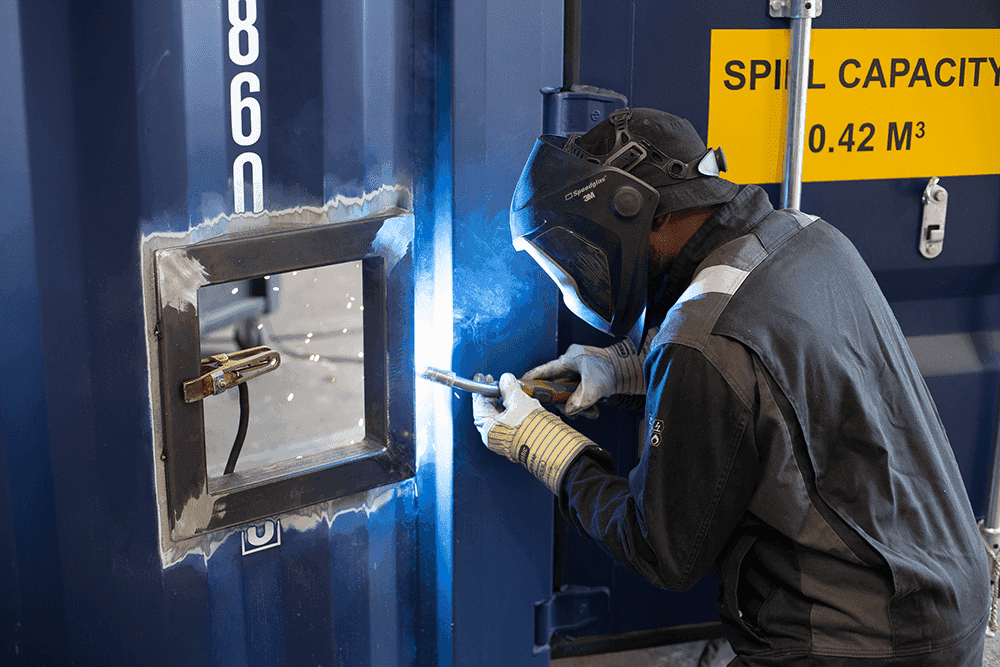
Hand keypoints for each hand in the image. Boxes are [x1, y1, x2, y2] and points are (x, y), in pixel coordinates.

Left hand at [471, 373, 541, 460]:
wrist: (549, 445)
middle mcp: (493, 436)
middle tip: (498, 382)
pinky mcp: (515, 438)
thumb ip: (509, 387)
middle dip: (494, 394)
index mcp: (488, 428)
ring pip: (500, 414)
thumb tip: (505, 380)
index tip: (483, 379)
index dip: (482, 389)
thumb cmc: (531, 430)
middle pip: (489, 409)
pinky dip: (512, 409)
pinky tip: (518, 401)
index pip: (479, 404)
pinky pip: (509, 420)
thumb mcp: (518, 401)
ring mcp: (505, 438)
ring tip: (511, 389)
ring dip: (505, 400)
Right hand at [521, 330, 656, 416]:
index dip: (530, 379)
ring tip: (589, 412)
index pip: (542, 371)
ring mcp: (578, 375)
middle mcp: (570, 367)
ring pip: (569, 394)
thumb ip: (579, 400)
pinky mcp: (587, 382)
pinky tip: (594, 410)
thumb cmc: (612, 367)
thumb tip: (568, 410)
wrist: (629, 369)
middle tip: (566, 410)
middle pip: (556, 387)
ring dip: (577, 406)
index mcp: (567, 360)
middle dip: (563, 402)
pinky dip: (585, 405)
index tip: (518, 386)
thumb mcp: (594, 386)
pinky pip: (579, 396)